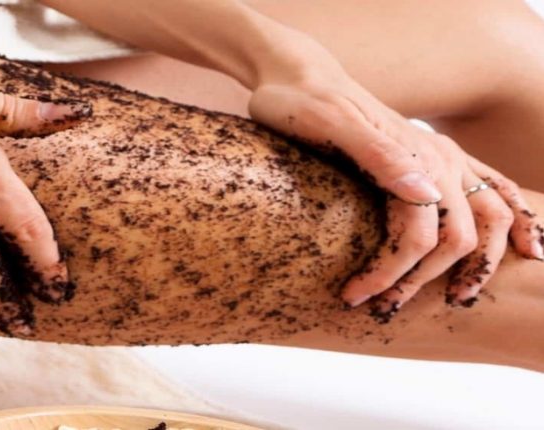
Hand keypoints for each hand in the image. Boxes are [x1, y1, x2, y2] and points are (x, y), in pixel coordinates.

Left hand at [248, 33, 542, 318]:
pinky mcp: (433, 157)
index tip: (352, 298)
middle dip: (422, 282)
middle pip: (453, 239)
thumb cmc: (299, 103)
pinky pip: (489, 188)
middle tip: (384, 308)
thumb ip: (378, 156)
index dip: (389, 275)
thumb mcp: (328, 125)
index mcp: (413, 157)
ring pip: (485, 218)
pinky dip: (511, 218)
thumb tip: (426, 195)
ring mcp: (440, 156)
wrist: (299, 75)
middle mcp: (436, 158)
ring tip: (458, 298)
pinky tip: (523, 245)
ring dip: (476, 263)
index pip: (417, 238)